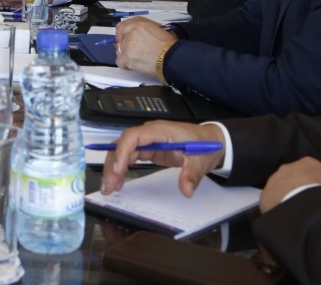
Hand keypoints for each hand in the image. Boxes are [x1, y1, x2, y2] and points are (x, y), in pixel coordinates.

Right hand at [101, 121, 225, 196]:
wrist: (211, 141)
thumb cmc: (204, 144)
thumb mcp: (200, 160)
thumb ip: (192, 174)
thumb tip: (186, 189)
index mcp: (160, 131)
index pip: (134, 136)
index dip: (122, 151)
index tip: (118, 169)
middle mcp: (150, 134)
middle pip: (123, 144)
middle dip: (113, 164)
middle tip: (109, 184)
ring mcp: (148, 142)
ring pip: (122, 151)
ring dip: (113, 168)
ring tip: (109, 187)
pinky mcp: (149, 150)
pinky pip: (129, 157)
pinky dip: (121, 169)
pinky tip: (117, 181)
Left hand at [115, 17, 175, 75]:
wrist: (170, 57)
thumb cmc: (169, 46)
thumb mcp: (159, 30)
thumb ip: (146, 30)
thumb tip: (143, 35)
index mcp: (140, 24)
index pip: (124, 25)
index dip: (122, 33)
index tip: (122, 38)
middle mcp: (132, 32)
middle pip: (120, 38)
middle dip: (124, 45)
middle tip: (130, 51)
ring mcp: (127, 44)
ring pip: (119, 50)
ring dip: (126, 55)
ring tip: (137, 59)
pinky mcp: (126, 56)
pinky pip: (120, 61)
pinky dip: (125, 65)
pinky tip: (133, 66)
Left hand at [259, 156, 320, 212]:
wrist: (310, 206)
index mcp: (308, 162)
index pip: (310, 171)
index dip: (314, 185)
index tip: (317, 196)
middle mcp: (288, 167)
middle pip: (292, 179)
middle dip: (297, 190)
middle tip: (305, 206)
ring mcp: (274, 180)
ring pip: (279, 190)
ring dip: (284, 199)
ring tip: (294, 216)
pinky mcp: (265, 195)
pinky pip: (270, 203)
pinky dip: (276, 210)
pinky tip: (284, 220)